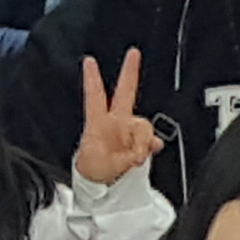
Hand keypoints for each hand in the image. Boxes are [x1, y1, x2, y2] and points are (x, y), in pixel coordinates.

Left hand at [68, 51, 161, 189]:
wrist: (102, 186)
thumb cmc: (93, 171)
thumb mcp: (99, 164)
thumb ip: (122, 157)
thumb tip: (140, 154)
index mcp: (98, 123)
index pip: (95, 97)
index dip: (92, 79)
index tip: (88, 61)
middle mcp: (115, 123)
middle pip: (125, 92)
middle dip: (130, 72)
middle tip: (133, 53)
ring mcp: (128, 132)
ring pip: (143, 124)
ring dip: (143, 140)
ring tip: (136, 157)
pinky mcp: (138, 143)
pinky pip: (150, 140)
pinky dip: (151, 145)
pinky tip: (149, 151)